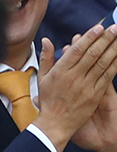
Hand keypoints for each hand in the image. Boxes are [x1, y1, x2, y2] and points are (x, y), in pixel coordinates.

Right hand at [37, 27, 116, 151]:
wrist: (56, 123)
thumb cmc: (49, 100)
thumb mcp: (42, 78)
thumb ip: (46, 58)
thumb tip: (46, 41)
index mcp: (60, 72)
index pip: (77, 50)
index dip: (89, 37)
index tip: (99, 27)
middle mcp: (74, 77)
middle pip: (92, 54)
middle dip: (105, 39)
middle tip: (114, 27)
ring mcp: (86, 86)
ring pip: (102, 63)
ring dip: (113, 49)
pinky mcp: (95, 94)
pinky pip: (107, 76)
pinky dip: (115, 64)